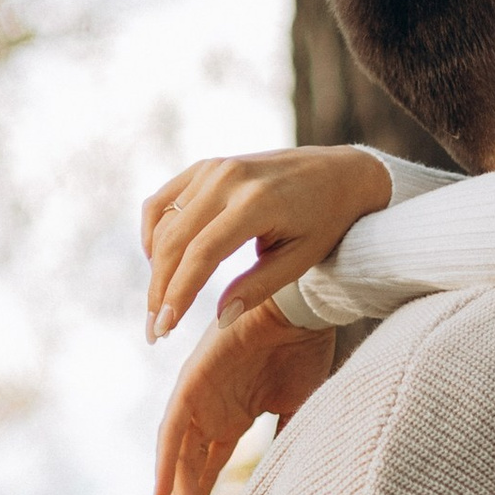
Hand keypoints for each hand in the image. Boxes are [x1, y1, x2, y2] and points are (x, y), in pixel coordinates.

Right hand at [141, 146, 394, 339]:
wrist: (340, 173)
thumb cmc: (327, 222)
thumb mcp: (301, 259)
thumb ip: (259, 287)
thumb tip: (220, 318)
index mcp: (256, 202)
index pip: (202, 253)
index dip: (179, 293)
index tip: (165, 328)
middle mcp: (228, 178)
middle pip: (174, 240)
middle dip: (160, 288)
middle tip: (156, 329)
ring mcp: (213, 168)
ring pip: (163, 221)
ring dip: (154, 266)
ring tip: (160, 303)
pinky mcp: (205, 166)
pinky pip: (163, 200)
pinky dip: (154, 232)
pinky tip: (159, 263)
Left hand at [155, 277, 337, 494]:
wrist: (305, 304)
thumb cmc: (305, 346)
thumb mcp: (301, 408)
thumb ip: (291, 441)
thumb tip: (296, 482)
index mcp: (230, 416)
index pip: (210, 471)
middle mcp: (208, 409)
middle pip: (189, 472)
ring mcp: (197, 396)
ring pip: (179, 458)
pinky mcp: (193, 382)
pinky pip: (173, 429)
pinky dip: (166, 461)